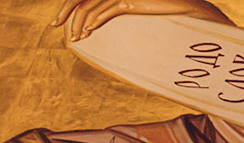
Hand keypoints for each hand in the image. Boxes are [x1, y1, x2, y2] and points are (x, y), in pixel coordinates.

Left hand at [56, 0, 231, 41]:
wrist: (189, 18)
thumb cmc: (163, 24)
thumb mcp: (132, 25)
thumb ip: (112, 24)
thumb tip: (87, 34)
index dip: (69, 6)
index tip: (57, 23)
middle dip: (66, 9)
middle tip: (54, 25)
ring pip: (94, 4)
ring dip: (80, 21)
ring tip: (76, 38)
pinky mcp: (134, 0)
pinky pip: (110, 7)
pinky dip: (96, 19)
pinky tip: (88, 31)